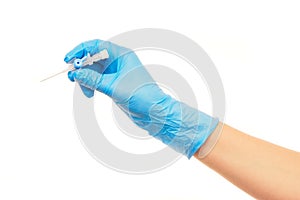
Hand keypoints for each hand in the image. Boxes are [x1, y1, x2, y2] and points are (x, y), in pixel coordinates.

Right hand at [65, 39, 218, 157]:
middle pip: (92, 58)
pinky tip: (89, 93)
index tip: (68, 60)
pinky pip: (97, 80)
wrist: (154, 112)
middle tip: (72, 78)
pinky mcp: (114, 83)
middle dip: (81, 67)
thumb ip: (93, 79)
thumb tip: (75, 72)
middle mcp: (118, 61)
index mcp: (121, 55)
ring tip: (85, 92)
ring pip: (93, 70)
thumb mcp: (113, 87)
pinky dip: (90, 85)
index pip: (96, 46)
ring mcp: (116, 73)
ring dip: (85, 79)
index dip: (80, 50)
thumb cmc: (140, 96)